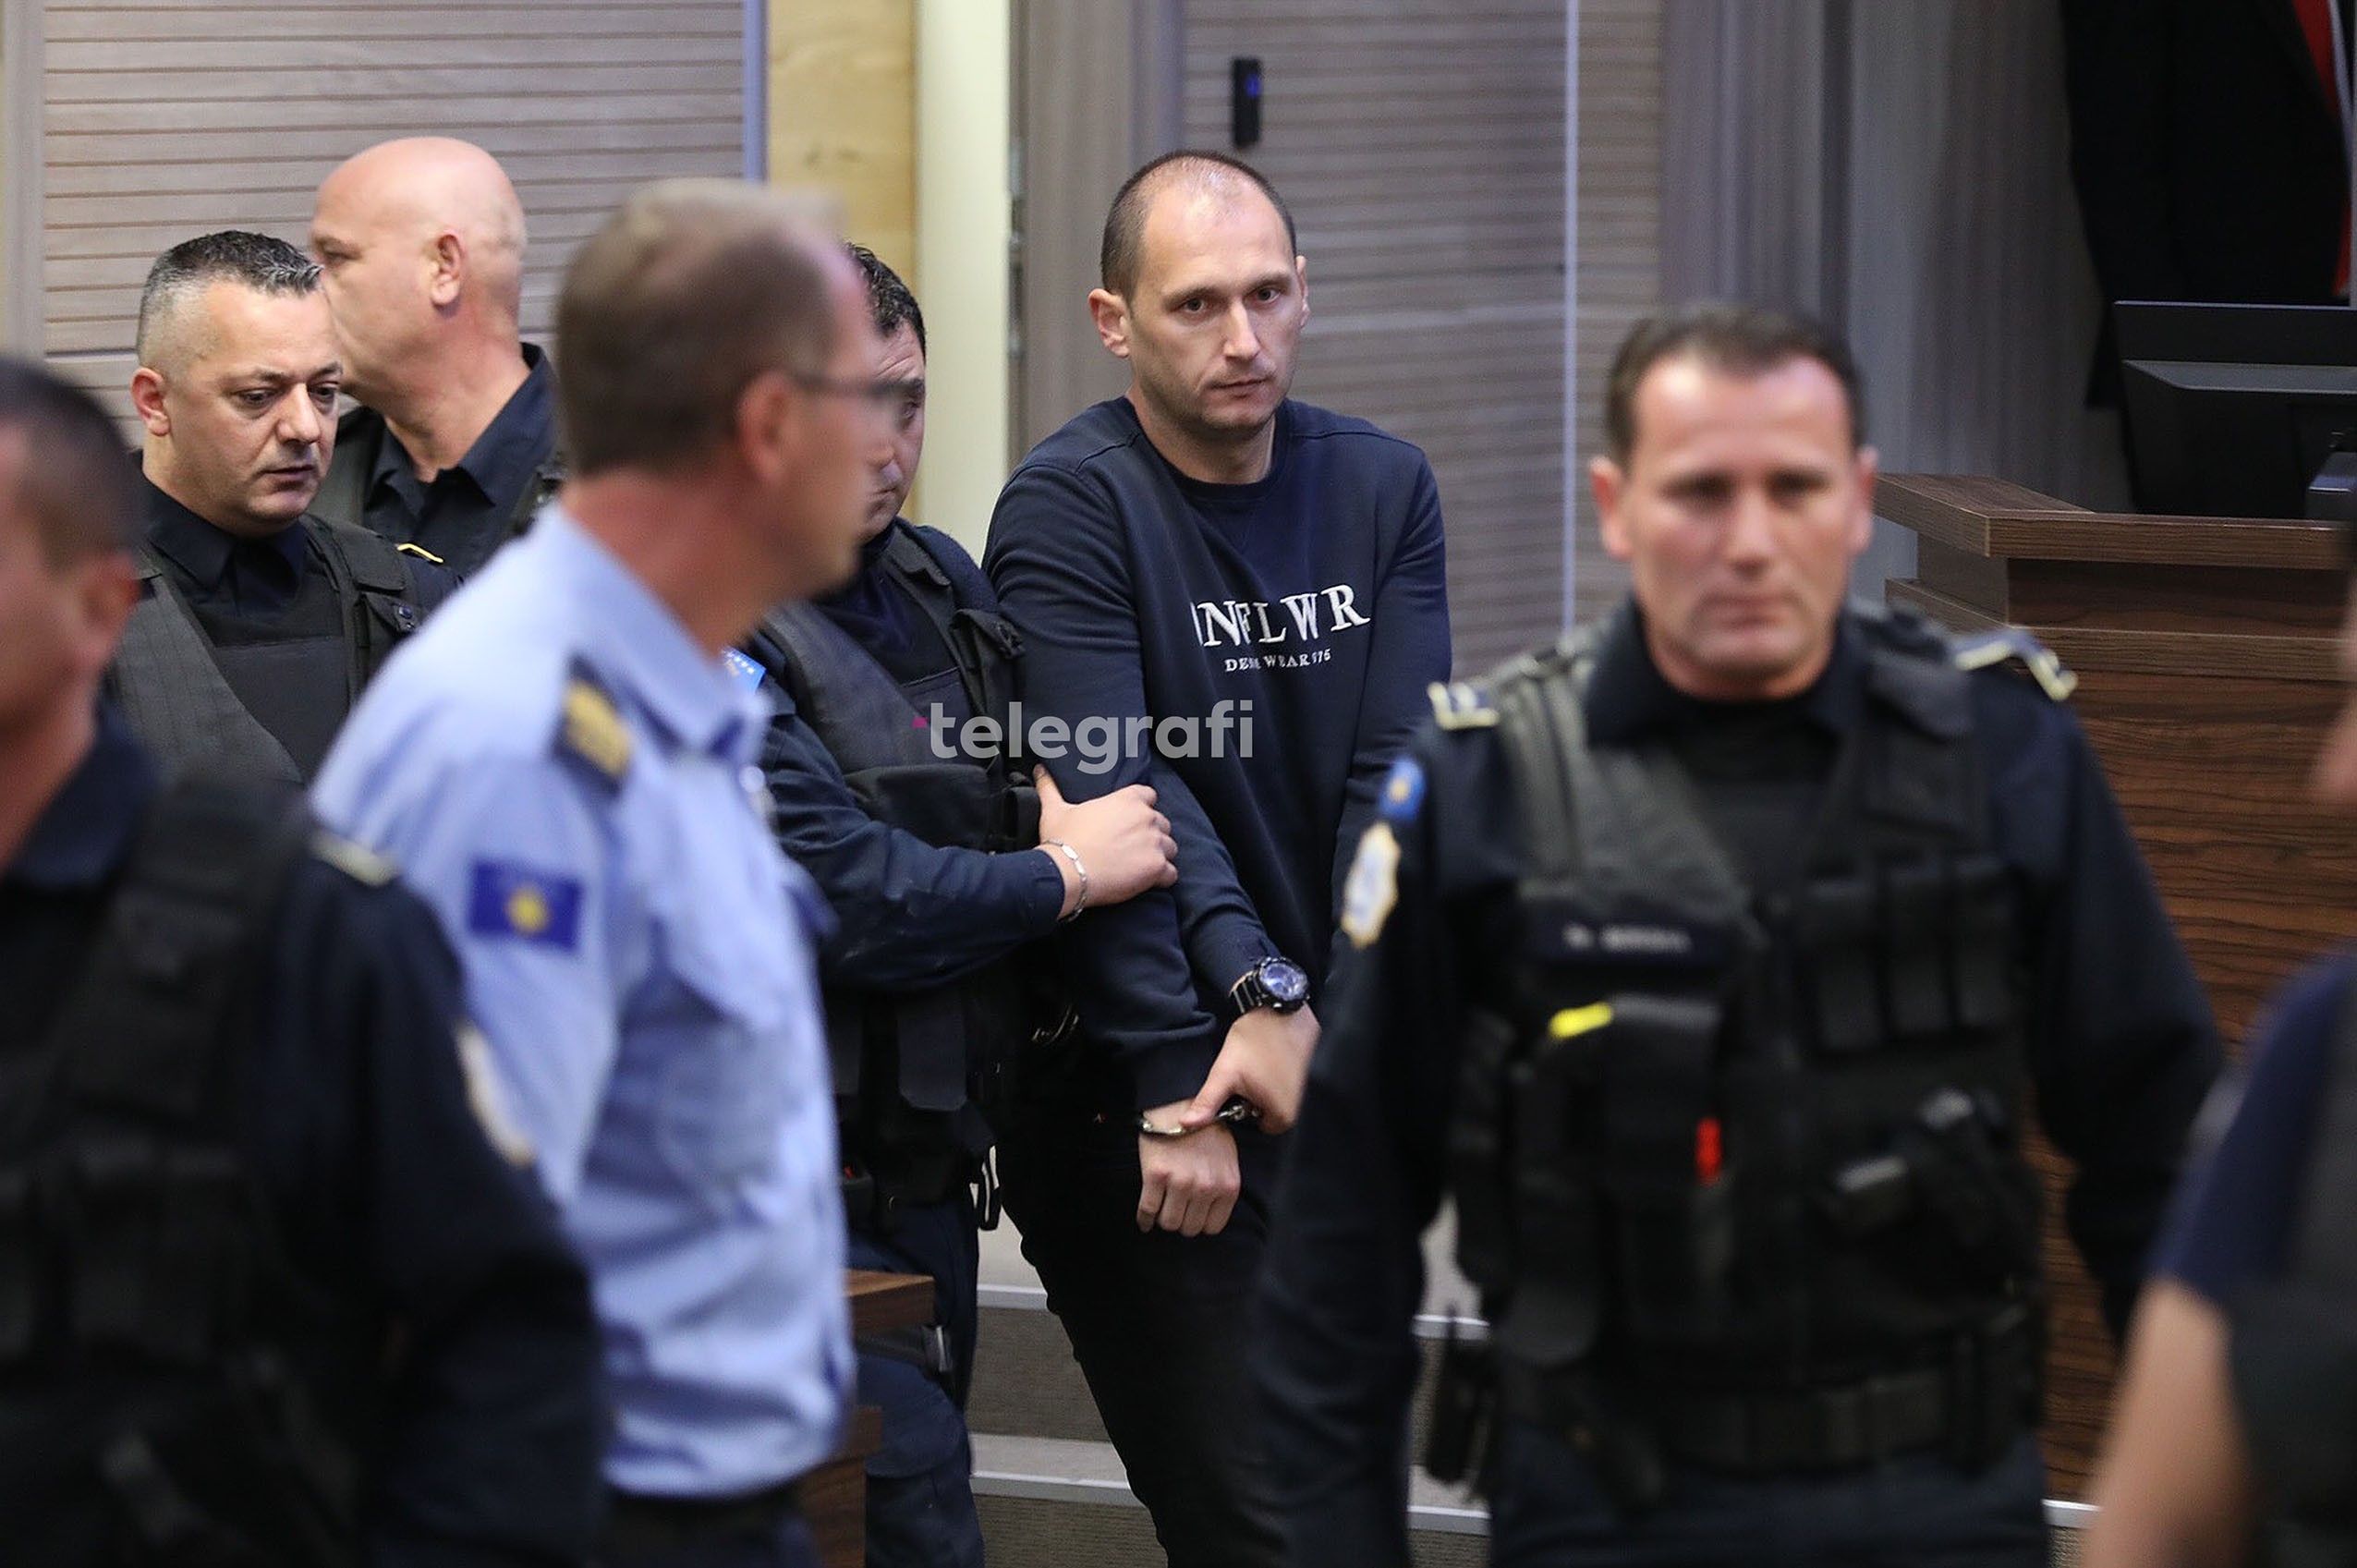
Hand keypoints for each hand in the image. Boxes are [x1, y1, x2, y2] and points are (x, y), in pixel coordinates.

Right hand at [1036, 767, 1175, 915]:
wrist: (1068, 872)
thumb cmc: (1063, 840)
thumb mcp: (1054, 810)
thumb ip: (1050, 787)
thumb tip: (1040, 770)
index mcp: (1128, 799)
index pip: (1149, 796)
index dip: (1142, 808)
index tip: (1131, 822)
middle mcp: (1146, 817)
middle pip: (1162, 823)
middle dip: (1151, 834)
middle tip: (1132, 848)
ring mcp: (1155, 843)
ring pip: (1169, 847)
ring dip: (1159, 855)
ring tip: (1140, 866)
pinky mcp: (1157, 868)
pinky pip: (1171, 874)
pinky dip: (1162, 878)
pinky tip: (1147, 882)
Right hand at [1137, 1107, 1240, 1235]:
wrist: (1179, 1104)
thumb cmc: (1204, 1129)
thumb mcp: (1227, 1157)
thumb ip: (1222, 1184)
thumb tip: (1210, 1210)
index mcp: (1227, 1185)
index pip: (1213, 1227)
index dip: (1200, 1223)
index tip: (1192, 1217)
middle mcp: (1206, 1188)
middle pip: (1190, 1228)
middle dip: (1181, 1222)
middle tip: (1175, 1211)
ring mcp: (1180, 1183)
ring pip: (1169, 1223)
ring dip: (1163, 1220)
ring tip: (1162, 1211)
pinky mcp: (1156, 1176)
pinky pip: (1148, 1210)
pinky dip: (1144, 1219)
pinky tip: (1144, 1221)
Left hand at [1182, 1005, 1319, 1133]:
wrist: (1276, 1004)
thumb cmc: (1251, 1040)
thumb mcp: (1224, 1073)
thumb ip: (1207, 1103)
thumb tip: (1186, 1125)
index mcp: (1284, 1114)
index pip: (1265, 1125)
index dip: (1252, 1107)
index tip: (1247, 1088)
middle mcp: (1307, 1105)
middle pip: (1280, 1110)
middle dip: (1267, 1097)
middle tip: (1257, 1073)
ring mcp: (1318, 1085)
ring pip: (1292, 1094)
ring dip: (1280, 1084)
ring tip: (1269, 1062)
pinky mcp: (1323, 1064)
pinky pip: (1306, 1078)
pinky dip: (1294, 1070)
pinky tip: (1283, 1054)